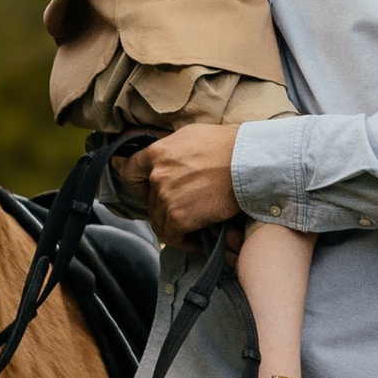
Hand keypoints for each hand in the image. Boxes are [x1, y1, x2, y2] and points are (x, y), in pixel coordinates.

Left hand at [119, 122, 243, 240]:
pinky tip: (198, 240)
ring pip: (159, 220)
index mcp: (157, 153)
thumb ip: (171, 149)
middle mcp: (156, 175)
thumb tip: (165, 156)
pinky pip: (171, 236)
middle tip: (187, 209)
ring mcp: (166, 197)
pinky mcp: (179, 217)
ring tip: (194, 227)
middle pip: (150, 201)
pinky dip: (183, 241)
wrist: (248, 162)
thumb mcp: (191, 136)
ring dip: (174, 225)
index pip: (129, 172)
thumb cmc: (228, 146)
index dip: (136, 184)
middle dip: (165, 207)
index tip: (144, 191)